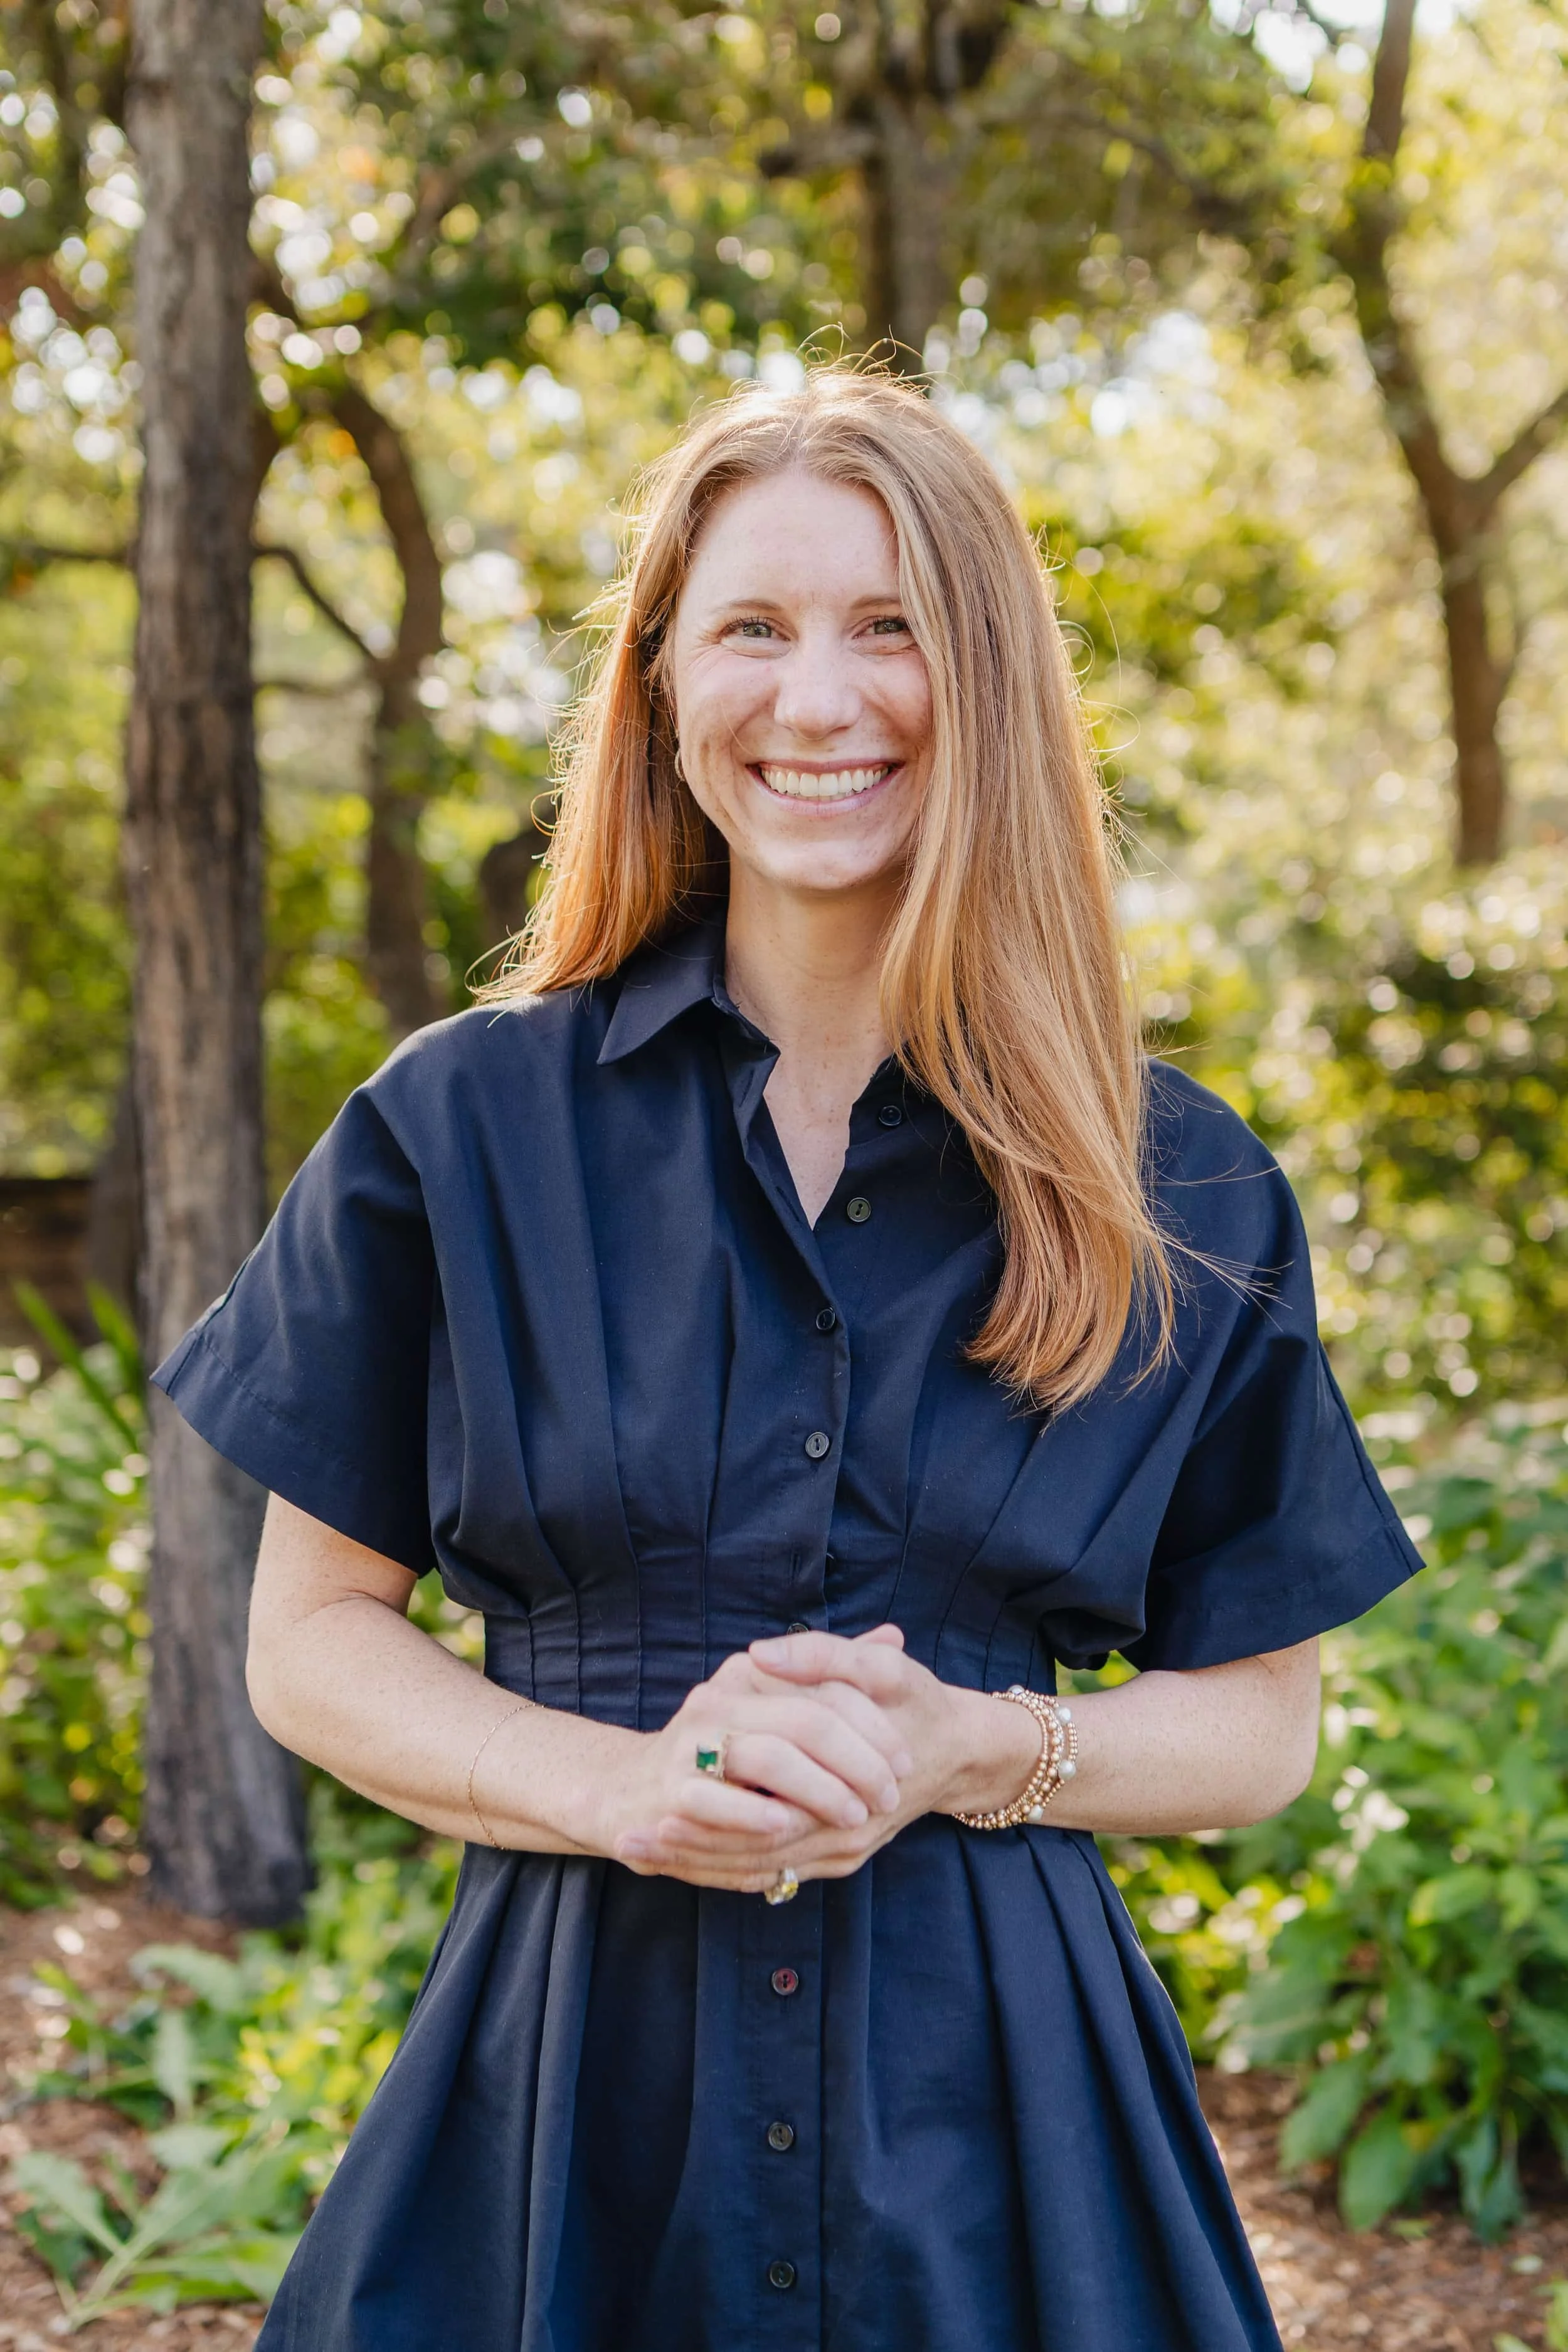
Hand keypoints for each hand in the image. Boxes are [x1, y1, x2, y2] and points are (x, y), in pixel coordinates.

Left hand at [606, 1627, 1038, 1892]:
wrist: (960, 1751)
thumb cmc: (919, 1705)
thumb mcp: (884, 1671)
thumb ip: (824, 1658)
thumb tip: (759, 1654)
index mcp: (849, 1794)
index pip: (765, 1817)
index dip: (708, 1814)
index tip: (655, 1801)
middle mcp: (841, 1837)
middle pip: (752, 1854)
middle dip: (687, 1849)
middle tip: (629, 1840)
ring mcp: (837, 1853)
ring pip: (757, 1870)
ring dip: (695, 1863)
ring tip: (637, 1853)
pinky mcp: (833, 1857)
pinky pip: (772, 1874)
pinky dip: (723, 1868)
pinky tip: (677, 1860)